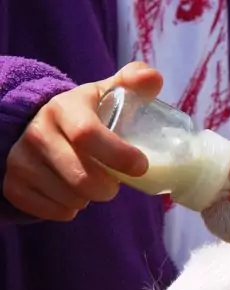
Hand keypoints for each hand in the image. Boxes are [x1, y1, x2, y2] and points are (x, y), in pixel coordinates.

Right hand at [4, 61, 163, 220]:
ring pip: (68, 197)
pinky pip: (48, 210)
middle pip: (81, 176)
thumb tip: (153, 77)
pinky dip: (68, 210)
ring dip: (89, 199)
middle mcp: (37, 131)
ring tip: (92, 184)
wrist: (42, 125)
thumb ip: (134, 81)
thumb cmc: (89, 112)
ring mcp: (20, 158)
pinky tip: (73, 196)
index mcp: (64, 107)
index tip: (141, 167)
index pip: (88, 134)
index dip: (118, 155)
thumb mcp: (109, 92)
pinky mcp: (12, 183)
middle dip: (108, 188)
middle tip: (115, 184)